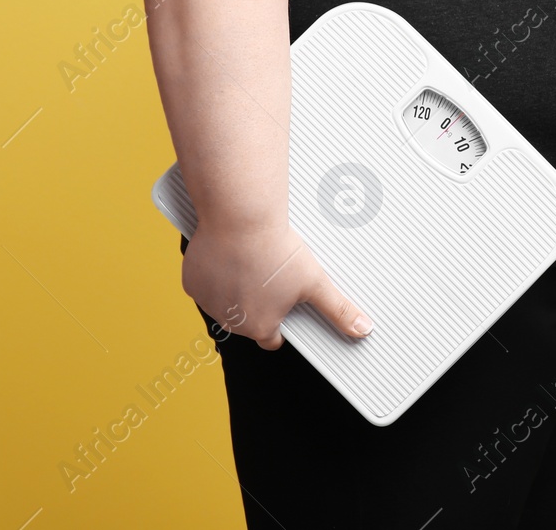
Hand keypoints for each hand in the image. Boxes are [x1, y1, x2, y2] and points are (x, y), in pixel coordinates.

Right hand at [182, 219, 372, 349]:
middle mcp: (231, 321)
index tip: (283, 304)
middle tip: (267, 274)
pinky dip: (213, 275)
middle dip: (257, 302)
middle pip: (247, 320)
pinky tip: (228, 258)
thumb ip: (338, 310)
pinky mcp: (192, 283)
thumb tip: (363, 329)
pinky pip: (204, 284)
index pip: (272, 338)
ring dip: (234, 290)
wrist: (240, 217)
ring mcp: (208, 302)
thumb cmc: (276, 249)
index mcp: (260, 327)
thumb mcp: (316, 282)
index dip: (280, 321)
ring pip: (224, 303)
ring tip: (250, 263)